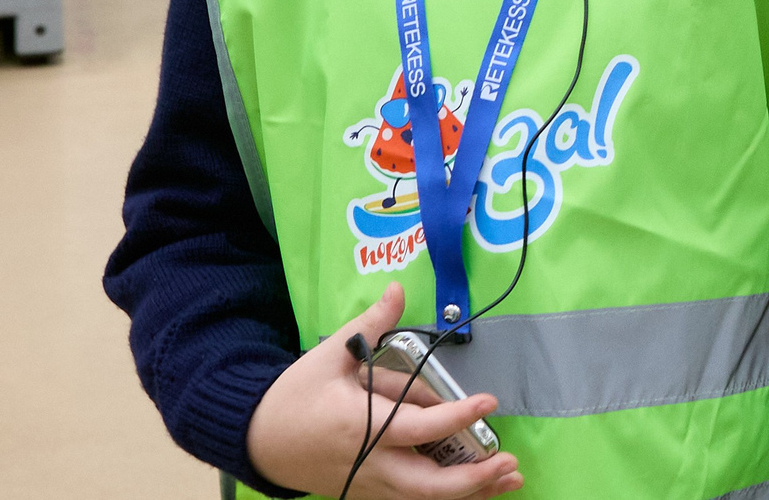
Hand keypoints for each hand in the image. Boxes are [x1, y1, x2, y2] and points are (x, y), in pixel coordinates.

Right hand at [245, 285, 521, 499]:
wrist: (258, 442)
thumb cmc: (294, 397)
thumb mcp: (330, 356)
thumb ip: (370, 325)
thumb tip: (398, 288)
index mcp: (361, 426)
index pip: (418, 427)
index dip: (457, 416)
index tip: (489, 400)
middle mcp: (369, 463)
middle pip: (428, 484)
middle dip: (473, 478)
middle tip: (508, 460)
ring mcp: (369, 484)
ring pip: (424, 499)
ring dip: (470, 492)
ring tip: (510, 478)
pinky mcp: (368, 493)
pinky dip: (447, 497)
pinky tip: (478, 487)